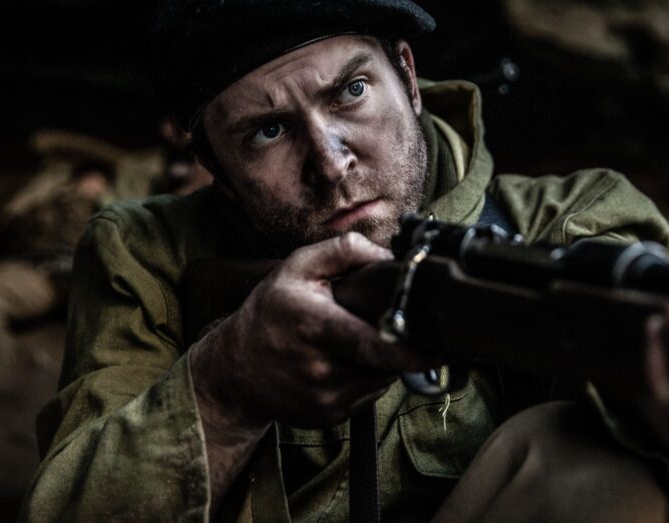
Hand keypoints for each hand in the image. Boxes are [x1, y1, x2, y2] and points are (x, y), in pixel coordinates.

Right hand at [190, 232, 428, 431]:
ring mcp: (325, 398)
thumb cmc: (271, 311)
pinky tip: (345, 362)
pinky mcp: (329, 417)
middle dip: (397, 346)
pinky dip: (367, 378)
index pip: (370, 344)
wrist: (235, 368)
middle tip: (395, 328)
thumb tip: (388, 258)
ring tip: (356, 341)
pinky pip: (367, 396)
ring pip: (380, 379)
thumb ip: (344, 251)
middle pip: (384, 362)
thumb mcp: (298, 266)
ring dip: (382, 361)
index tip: (433, 348)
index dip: (406, 349)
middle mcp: (320, 369)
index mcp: (315, 327)